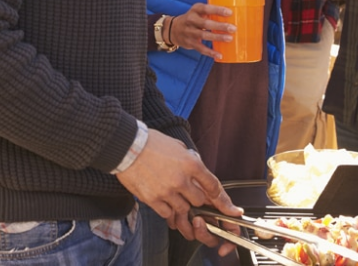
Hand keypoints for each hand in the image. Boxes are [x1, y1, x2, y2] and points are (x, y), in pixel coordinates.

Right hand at [116, 130, 240, 255]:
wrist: (127, 146)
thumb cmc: (150, 143)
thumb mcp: (177, 146)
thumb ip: (190, 160)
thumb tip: (197, 170)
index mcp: (191, 164)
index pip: (213, 186)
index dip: (223, 200)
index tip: (230, 209)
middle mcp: (181, 180)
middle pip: (200, 201)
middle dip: (198, 200)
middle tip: (191, 197)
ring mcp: (167, 192)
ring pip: (184, 210)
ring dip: (182, 206)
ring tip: (174, 198)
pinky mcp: (153, 199)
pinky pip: (167, 214)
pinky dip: (168, 212)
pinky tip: (164, 204)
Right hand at [168, 4, 234, 59]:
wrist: (173, 29)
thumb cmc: (193, 19)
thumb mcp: (198, 12)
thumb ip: (211, 13)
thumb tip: (233, 17)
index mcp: (195, 10)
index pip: (206, 8)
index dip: (218, 10)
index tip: (229, 12)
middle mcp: (191, 20)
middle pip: (206, 23)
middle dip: (220, 26)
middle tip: (233, 28)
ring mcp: (189, 32)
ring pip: (204, 36)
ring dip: (217, 37)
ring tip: (229, 39)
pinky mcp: (189, 43)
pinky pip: (201, 48)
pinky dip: (210, 52)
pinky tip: (219, 55)